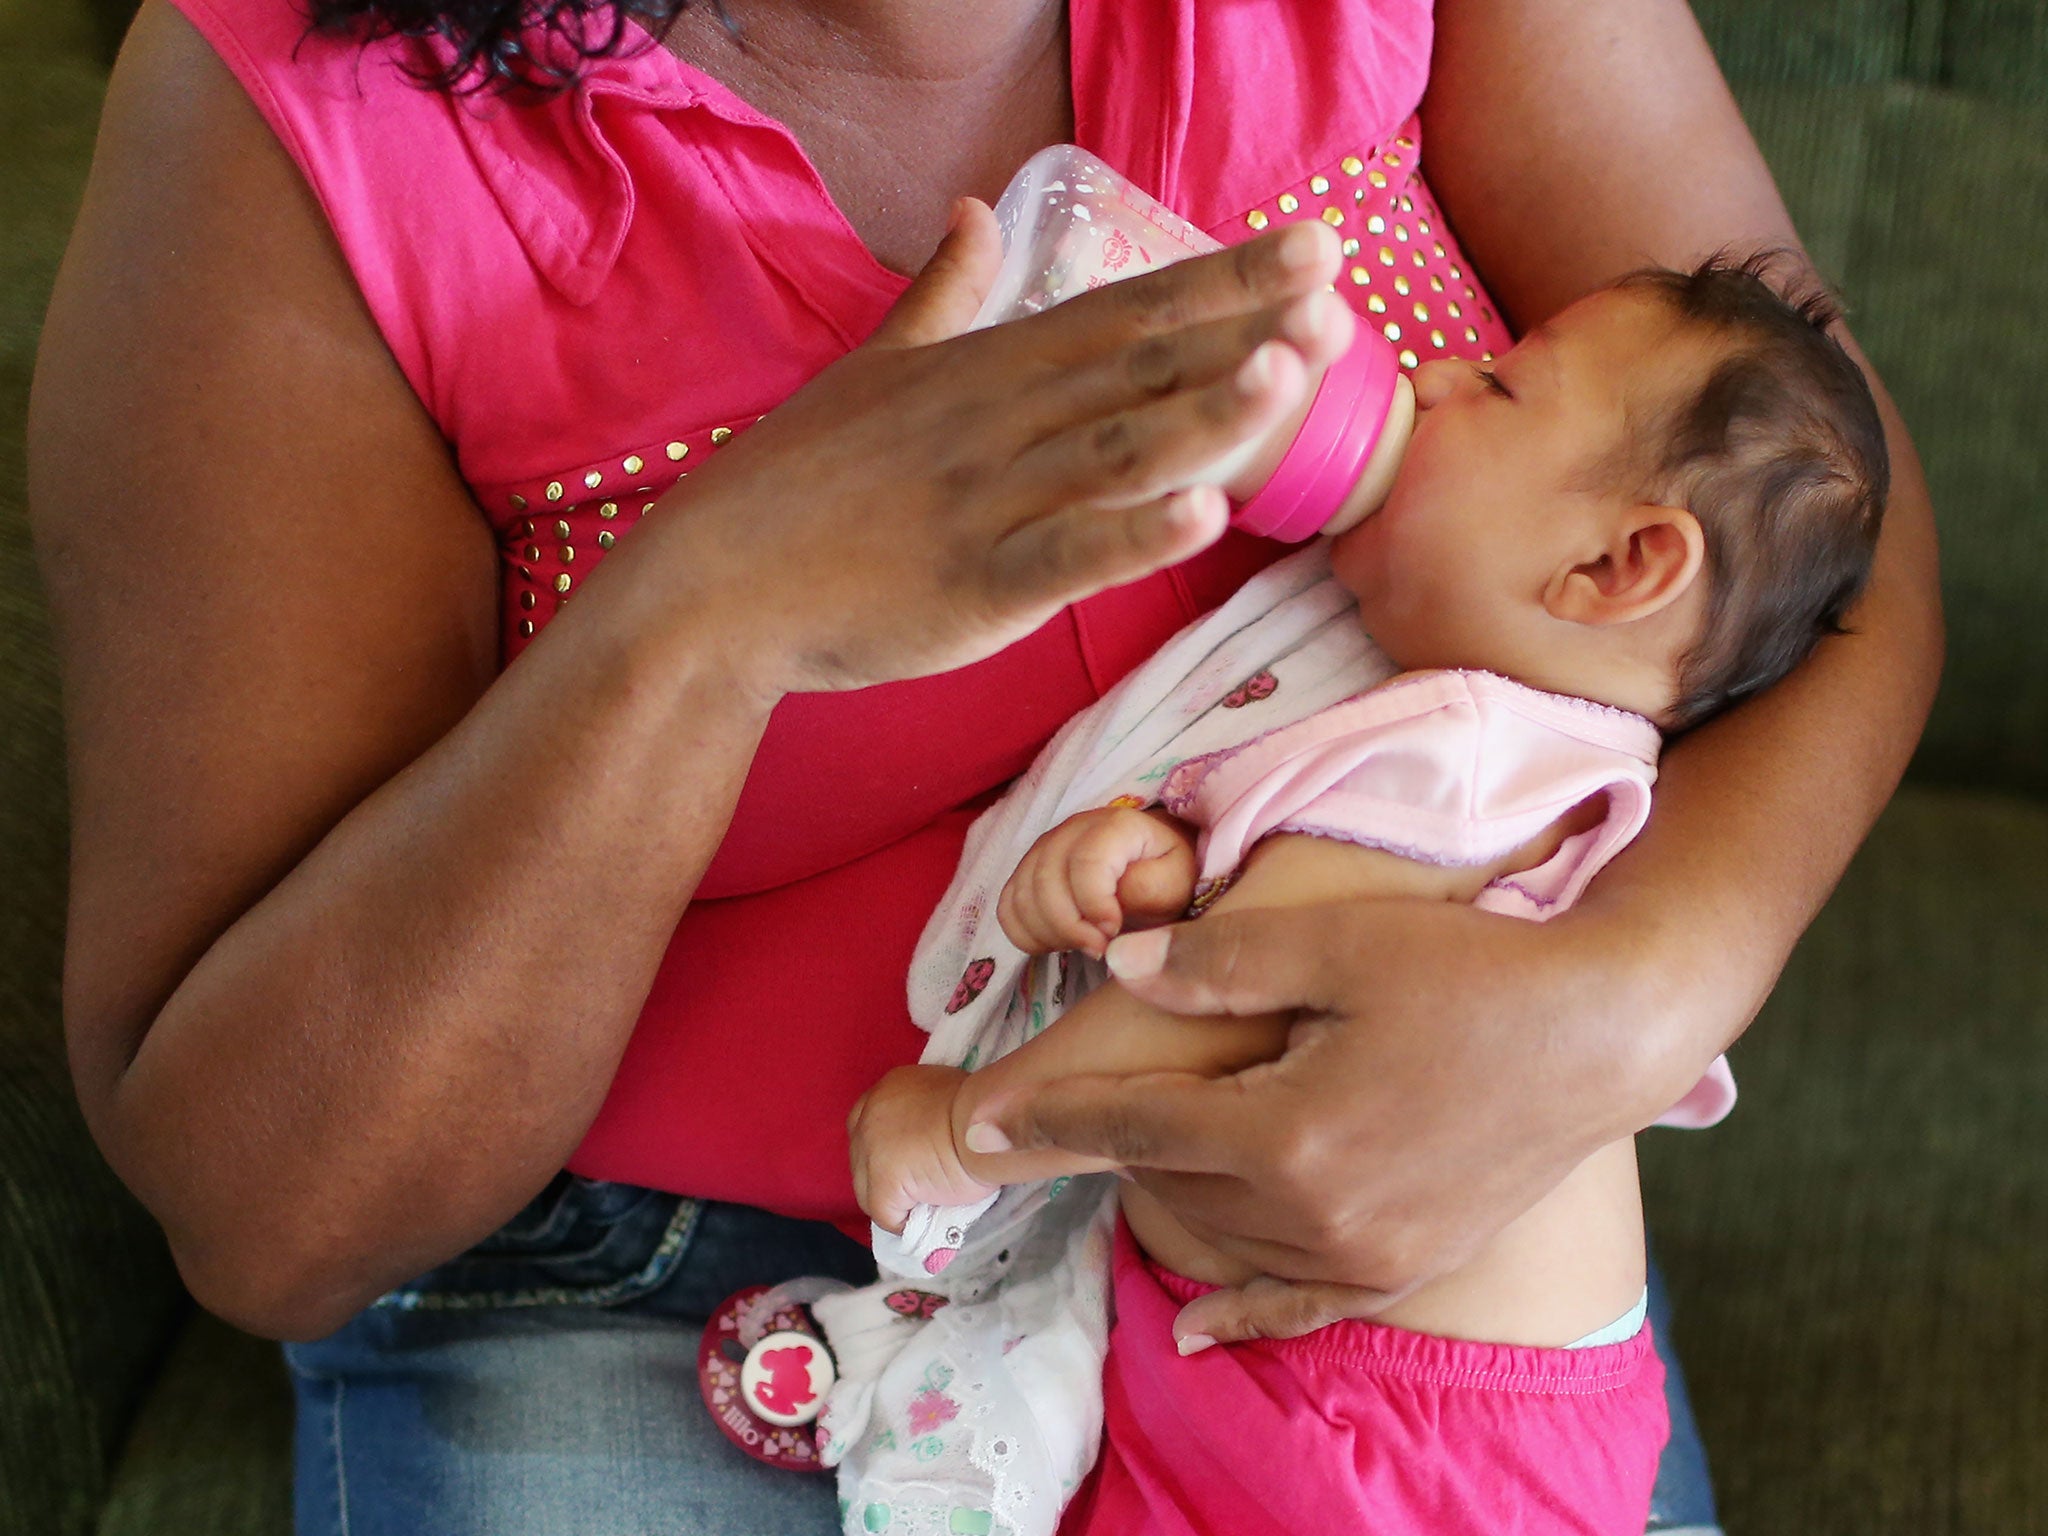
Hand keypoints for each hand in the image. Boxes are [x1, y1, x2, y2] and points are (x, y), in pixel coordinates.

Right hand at [623, 201, 1357, 698]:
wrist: (711, 585)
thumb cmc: (793, 482)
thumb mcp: (873, 366)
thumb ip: (943, 294)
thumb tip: (978, 212)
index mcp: (988, 368)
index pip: (1125, 311)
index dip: (1222, 278)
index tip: (1311, 245)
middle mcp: (999, 423)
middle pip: (1139, 367)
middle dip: (1244, 326)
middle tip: (1339, 287)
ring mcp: (987, 504)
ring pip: (1115, 448)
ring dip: (1207, 410)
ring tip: (1294, 370)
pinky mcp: (971, 587)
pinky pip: (1064, 557)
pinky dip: (1132, 536)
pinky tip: (1205, 513)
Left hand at [846, 1065, 994, 1233]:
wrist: (990, 1125)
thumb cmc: (981, 1112)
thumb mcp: (946, 1099)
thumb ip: (924, 1115)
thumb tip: (925, 1141)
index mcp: (889, 1088)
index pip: (865, 1121)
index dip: (882, 1146)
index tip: (903, 1159)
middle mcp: (871, 1113)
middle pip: (860, 1156)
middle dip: (881, 1173)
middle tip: (913, 1185)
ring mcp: (871, 1148)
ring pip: (867, 1189)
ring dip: (892, 1199)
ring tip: (922, 1204)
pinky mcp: (884, 1180)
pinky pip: (885, 1213)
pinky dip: (902, 1221)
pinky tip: (923, 1219)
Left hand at [966, 898, 1697, 1346]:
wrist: (1605, 1028)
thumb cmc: (1472, 971)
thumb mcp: (1339, 944)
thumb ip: (1219, 963)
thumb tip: (1120, 973)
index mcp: (1287, 1133)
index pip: (1136, 1122)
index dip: (1054, 1113)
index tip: (980, 1115)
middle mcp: (1317, 1215)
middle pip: (1172, 1180)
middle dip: (1115, 1137)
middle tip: (1070, 1102)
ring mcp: (1365, 1255)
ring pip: (1222, 1234)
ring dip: (1172, 1189)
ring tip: (1142, 1145)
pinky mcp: (1405, 1266)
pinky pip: (1302, 1308)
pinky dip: (1244, 1316)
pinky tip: (1196, 1333)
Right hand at [997, 808, 1197, 957]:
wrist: (1155, 865)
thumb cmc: (1169, 874)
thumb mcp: (1177, 882)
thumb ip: (1149, 890)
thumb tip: (1108, 911)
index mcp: (1113, 826)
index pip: (1084, 863)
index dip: (1094, 905)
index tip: (1113, 930)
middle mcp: (1069, 830)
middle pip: (1045, 882)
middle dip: (1071, 927)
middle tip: (1101, 948)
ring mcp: (1043, 850)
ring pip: (1021, 897)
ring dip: (1050, 934)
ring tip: (1084, 945)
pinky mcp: (1027, 873)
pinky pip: (1007, 908)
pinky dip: (1026, 935)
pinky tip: (1059, 943)